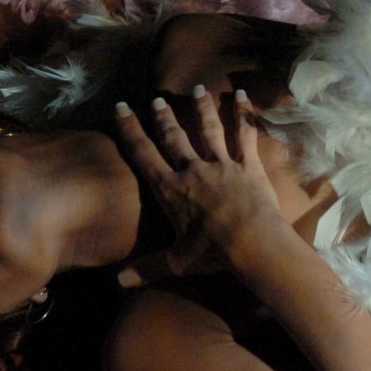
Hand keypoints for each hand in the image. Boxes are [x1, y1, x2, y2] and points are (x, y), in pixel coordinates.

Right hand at [113, 86, 283, 285]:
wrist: (252, 242)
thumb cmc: (212, 253)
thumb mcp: (176, 262)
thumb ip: (146, 268)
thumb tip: (118, 282)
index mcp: (171, 189)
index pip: (144, 155)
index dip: (130, 131)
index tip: (121, 109)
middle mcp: (193, 170)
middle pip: (174, 138)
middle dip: (164, 118)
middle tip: (157, 99)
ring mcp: (222, 164)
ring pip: (209, 129)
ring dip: (202, 108)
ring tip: (198, 88)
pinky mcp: (249, 165)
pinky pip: (245, 135)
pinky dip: (245, 115)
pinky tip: (244, 96)